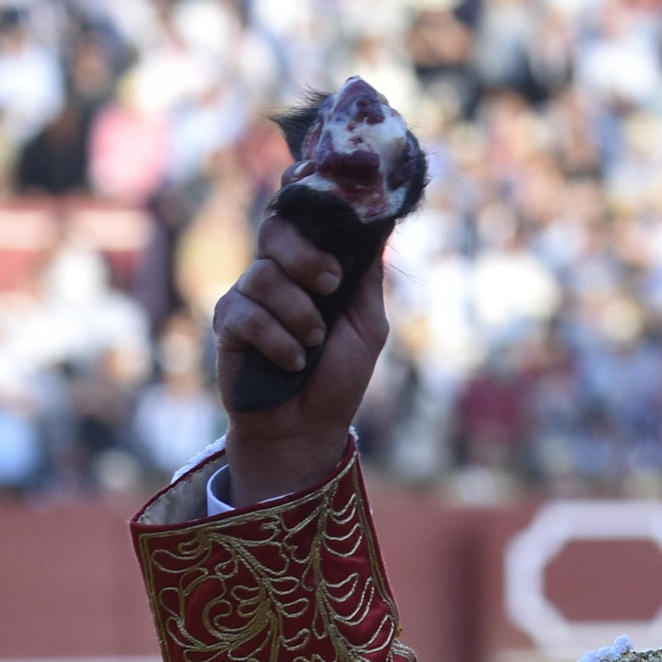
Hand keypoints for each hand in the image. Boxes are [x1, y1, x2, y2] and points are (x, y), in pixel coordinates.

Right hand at [212, 161, 390, 505]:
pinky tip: (293, 361)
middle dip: (305, 253)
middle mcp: (278, 273)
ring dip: (298, 313)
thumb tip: (378, 220)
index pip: (301, 214)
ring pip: (265, 276)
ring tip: (314, 343)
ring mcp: (249, 296)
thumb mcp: (367, 323)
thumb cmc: (339, 377)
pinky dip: (278, 340)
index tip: (313, 176)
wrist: (308, 429)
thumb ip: (366, 275)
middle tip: (329, 284)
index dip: (303, 190)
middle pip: (276, 227)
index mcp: (312, 266)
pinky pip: (247, 314)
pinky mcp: (228, 324)